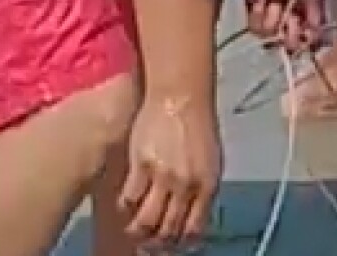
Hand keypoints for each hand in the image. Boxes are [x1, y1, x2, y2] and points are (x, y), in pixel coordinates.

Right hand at [120, 94, 222, 248]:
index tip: (173, 246)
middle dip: (157, 243)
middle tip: (149, 243)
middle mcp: (186, 184)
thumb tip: (193, 214)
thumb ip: (202, 187)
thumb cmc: (197, 124)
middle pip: (167, 230)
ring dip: (138, 231)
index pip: (193, 229)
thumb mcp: (210, 159)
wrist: (181, 96)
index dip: (180, 243)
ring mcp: (163, 177)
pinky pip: (128, 199)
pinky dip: (126, 207)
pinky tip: (126, 204)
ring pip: (145, 221)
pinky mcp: (140, 166)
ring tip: (135, 228)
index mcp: (207, 184)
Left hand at [240, 0, 323, 51]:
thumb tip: (317, 35)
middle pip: (290, 46)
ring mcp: (273, 21)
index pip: (312, 41)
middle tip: (290, 18)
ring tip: (273, 3)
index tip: (305, 32)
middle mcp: (293, 24)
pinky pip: (255, 28)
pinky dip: (257, 15)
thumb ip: (315, 12)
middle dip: (289, 36)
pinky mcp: (255, 16)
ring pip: (270, 39)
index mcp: (311, 18)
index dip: (307, 42)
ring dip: (271, 22)